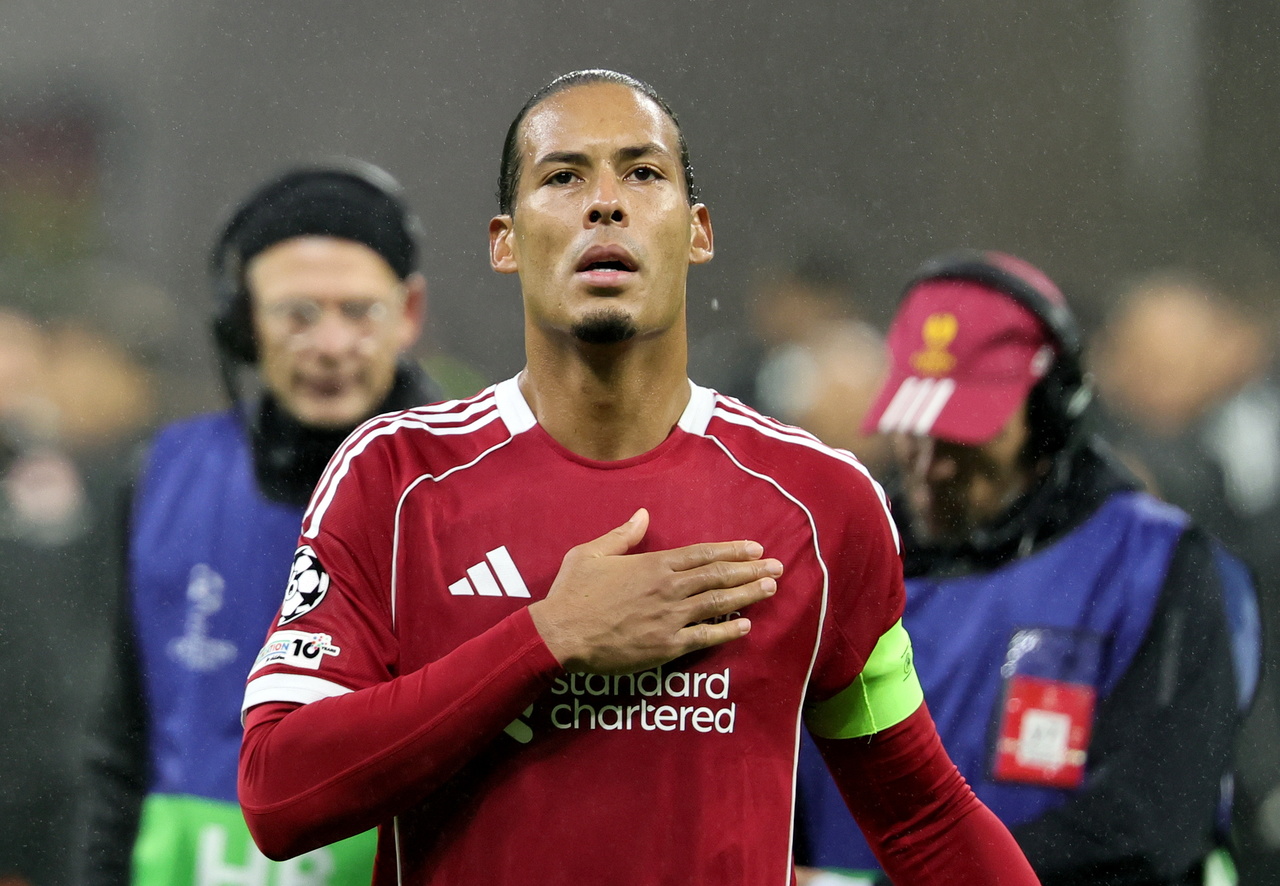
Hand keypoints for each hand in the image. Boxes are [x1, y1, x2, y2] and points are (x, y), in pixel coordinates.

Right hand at [528, 508, 781, 673]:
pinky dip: (727, 630)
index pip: (702, 554)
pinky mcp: (666, 646)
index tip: (755, 548)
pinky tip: (746, 626)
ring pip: (718, 602)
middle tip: (777, 567)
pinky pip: (704, 637)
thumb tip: (642, 514)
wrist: (559, 635)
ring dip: (748, 594)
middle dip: (751, 570)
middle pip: (718, 575)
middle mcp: (668, 588)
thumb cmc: (572, 593)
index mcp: (653, 564)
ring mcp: (670, 618)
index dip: (732, 550)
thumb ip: (622, 535)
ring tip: (770, 588)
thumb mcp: (591, 553)